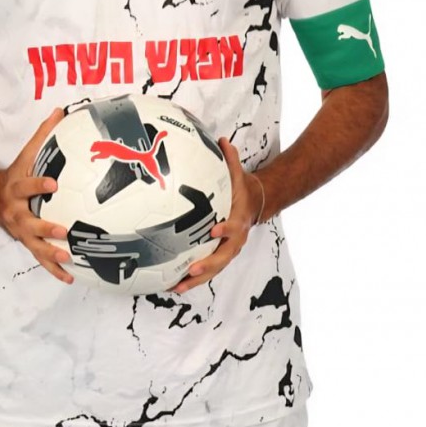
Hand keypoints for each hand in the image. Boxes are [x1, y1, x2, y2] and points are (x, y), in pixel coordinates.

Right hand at [0, 108, 74, 284]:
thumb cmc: (14, 175)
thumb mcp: (25, 155)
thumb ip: (43, 135)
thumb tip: (61, 111)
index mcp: (16, 189)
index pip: (26, 185)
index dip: (38, 184)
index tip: (53, 183)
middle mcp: (16, 213)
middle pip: (29, 222)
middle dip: (45, 228)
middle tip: (63, 231)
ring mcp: (20, 230)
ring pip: (34, 245)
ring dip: (51, 254)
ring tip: (68, 259)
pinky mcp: (26, 242)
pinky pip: (40, 258)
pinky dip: (54, 268)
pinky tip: (70, 276)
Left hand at [171, 137, 262, 292]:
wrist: (254, 205)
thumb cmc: (241, 190)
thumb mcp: (238, 174)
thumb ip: (230, 160)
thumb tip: (222, 140)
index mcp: (238, 220)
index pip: (233, 226)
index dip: (226, 229)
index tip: (214, 230)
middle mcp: (234, 240)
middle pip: (223, 256)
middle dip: (208, 264)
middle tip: (193, 268)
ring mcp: (227, 251)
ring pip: (214, 269)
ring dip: (196, 279)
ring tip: (177, 287)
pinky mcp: (218, 257)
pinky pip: (206, 271)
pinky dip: (191, 280)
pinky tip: (171, 285)